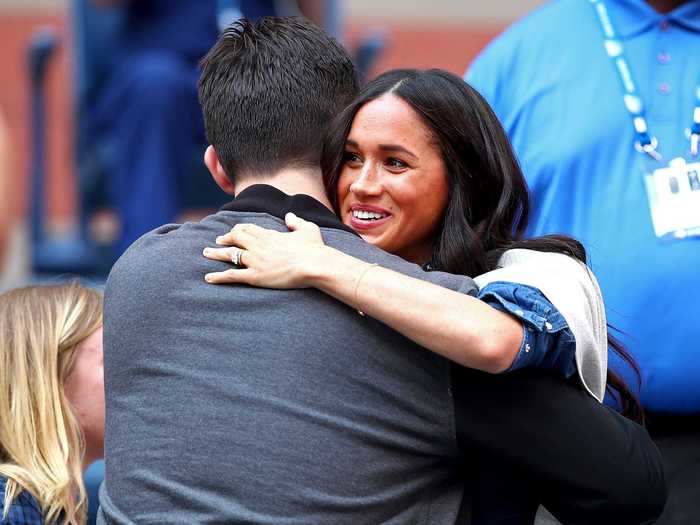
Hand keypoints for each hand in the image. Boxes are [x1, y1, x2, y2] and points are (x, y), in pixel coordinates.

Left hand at [203, 213, 328, 287]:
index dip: (238, 229)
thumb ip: (296, 222)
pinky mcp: (255, 276)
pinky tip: (208, 278)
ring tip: (206, 253)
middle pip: (235, 238)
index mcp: (269, 234)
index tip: (233, 232)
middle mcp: (258, 245)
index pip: (248, 228)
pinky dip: (218, 276)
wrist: (315, 265)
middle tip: (217, 241)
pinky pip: (232, 275)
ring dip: (216, 253)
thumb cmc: (315, 248)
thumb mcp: (308, 229)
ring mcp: (255, 261)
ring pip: (230, 254)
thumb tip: (289, 216)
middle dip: (225, 239)